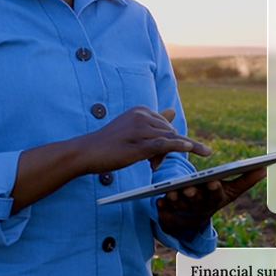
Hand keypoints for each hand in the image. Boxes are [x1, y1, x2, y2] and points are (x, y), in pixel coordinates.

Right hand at [79, 106, 210, 173]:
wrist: (86, 152)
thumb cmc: (109, 143)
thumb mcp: (133, 129)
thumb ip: (154, 121)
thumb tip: (172, 111)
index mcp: (142, 110)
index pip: (166, 125)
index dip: (167, 140)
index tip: (154, 156)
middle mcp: (142, 116)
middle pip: (170, 132)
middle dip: (168, 149)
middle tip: (152, 164)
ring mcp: (140, 129)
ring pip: (169, 139)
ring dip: (167, 155)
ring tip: (153, 165)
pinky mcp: (138, 145)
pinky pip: (164, 144)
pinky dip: (178, 146)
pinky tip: (189, 147)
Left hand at [156, 167, 266, 238]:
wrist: (191, 221)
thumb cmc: (212, 198)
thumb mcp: (230, 191)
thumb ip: (246, 179)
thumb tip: (265, 168)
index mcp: (214, 200)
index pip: (216, 195)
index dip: (214, 189)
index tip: (213, 181)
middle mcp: (199, 206)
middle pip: (196, 200)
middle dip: (193, 194)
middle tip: (189, 187)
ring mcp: (183, 211)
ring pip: (179, 204)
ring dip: (176, 199)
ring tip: (172, 191)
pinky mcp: (167, 214)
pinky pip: (163, 211)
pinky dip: (161, 207)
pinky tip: (158, 200)